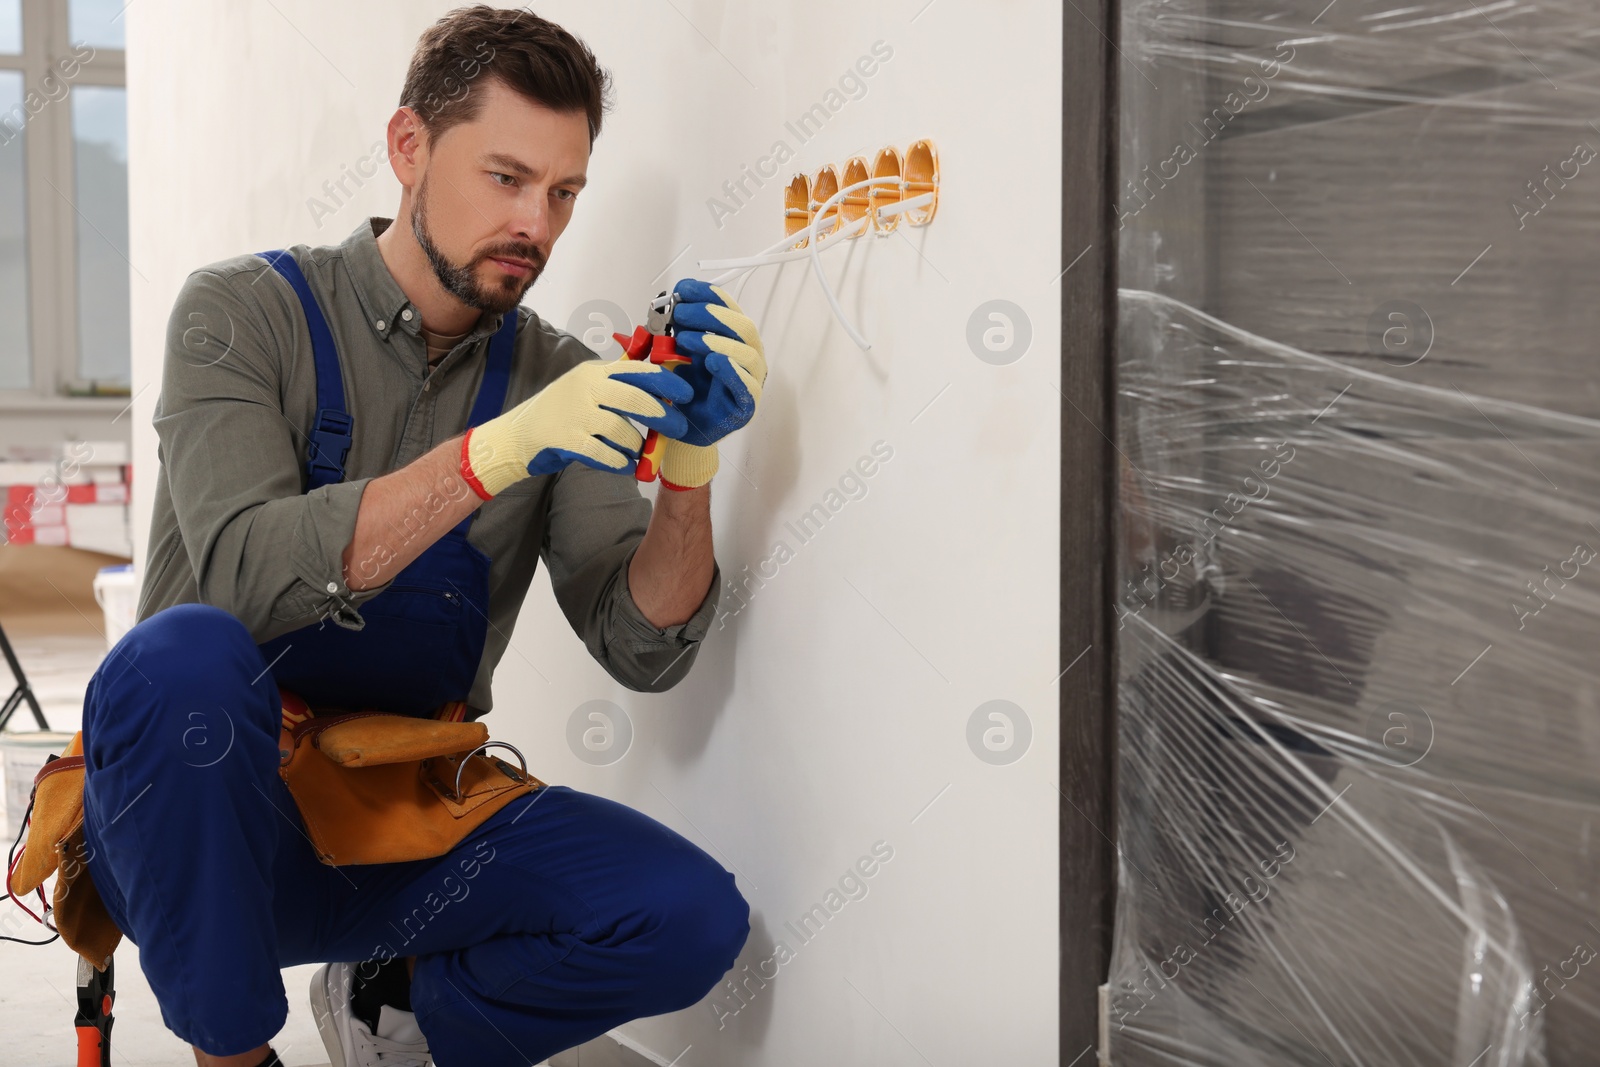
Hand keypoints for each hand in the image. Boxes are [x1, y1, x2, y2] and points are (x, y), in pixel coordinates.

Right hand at [460, 357, 691, 497]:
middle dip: (662, 415)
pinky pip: (604, 454)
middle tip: (679, 428)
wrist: (517, 436)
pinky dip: (620, 463)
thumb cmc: (561, 412)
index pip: (637, 370)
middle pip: (634, 398)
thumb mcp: (587, 387)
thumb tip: (661, 382)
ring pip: (621, 430)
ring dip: (637, 445)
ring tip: (641, 453)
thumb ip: (618, 383)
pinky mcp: (566, 440)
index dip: (665, 381)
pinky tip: (627, 467)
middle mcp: (585, 388)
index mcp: (595, 372)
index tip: (686, 394)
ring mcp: (574, 414)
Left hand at [665, 279, 765, 446]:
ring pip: (748, 353)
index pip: (727, 308)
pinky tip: (714, 362)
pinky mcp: (747, 406)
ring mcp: (750, 380)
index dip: (707, 294)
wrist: (678, 428)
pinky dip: (732, 371)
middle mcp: (745, 356)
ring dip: (716, 341)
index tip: (682, 289)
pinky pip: (747, 386)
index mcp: (731, 339)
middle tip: (679, 314)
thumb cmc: (681, 389)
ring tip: (685, 340)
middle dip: (710, 315)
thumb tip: (670, 301)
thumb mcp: (674, 352)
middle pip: (741, 325)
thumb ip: (676, 329)